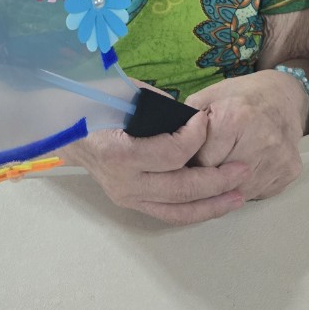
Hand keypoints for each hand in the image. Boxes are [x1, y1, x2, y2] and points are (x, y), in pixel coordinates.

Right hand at [62, 112, 251, 225]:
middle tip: (243, 167)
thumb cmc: (93, 106)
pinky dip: (196, 211)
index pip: (170, 153)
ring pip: (178, 209)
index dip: (195, 138)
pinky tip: (217, 203)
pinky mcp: (133, 203)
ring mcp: (128, 197)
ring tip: (240, 194)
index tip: (206, 120)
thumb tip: (188, 116)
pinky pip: (169, 214)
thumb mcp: (120, 95)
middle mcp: (124, 182)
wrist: (64, 131)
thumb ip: (155, 106)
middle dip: (217, 179)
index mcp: (118, 153)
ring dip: (213, 203)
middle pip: (181, 188)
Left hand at [184, 69, 308, 200]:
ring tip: (219, 168)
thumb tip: (165, 149)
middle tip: (200, 166)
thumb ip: (185, 123)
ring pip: (239, 193)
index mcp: (236, 117)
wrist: (282, 96)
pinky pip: (257, 193)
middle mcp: (262, 139)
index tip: (186, 159)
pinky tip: (240, 170)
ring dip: (224, 189)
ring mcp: (279, 158)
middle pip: (221, 181)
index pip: (202, 162)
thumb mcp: (207, 97)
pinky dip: (244, 188)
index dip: (190, 163)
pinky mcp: (290, 171)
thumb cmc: (240, 97)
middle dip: (205, 178)